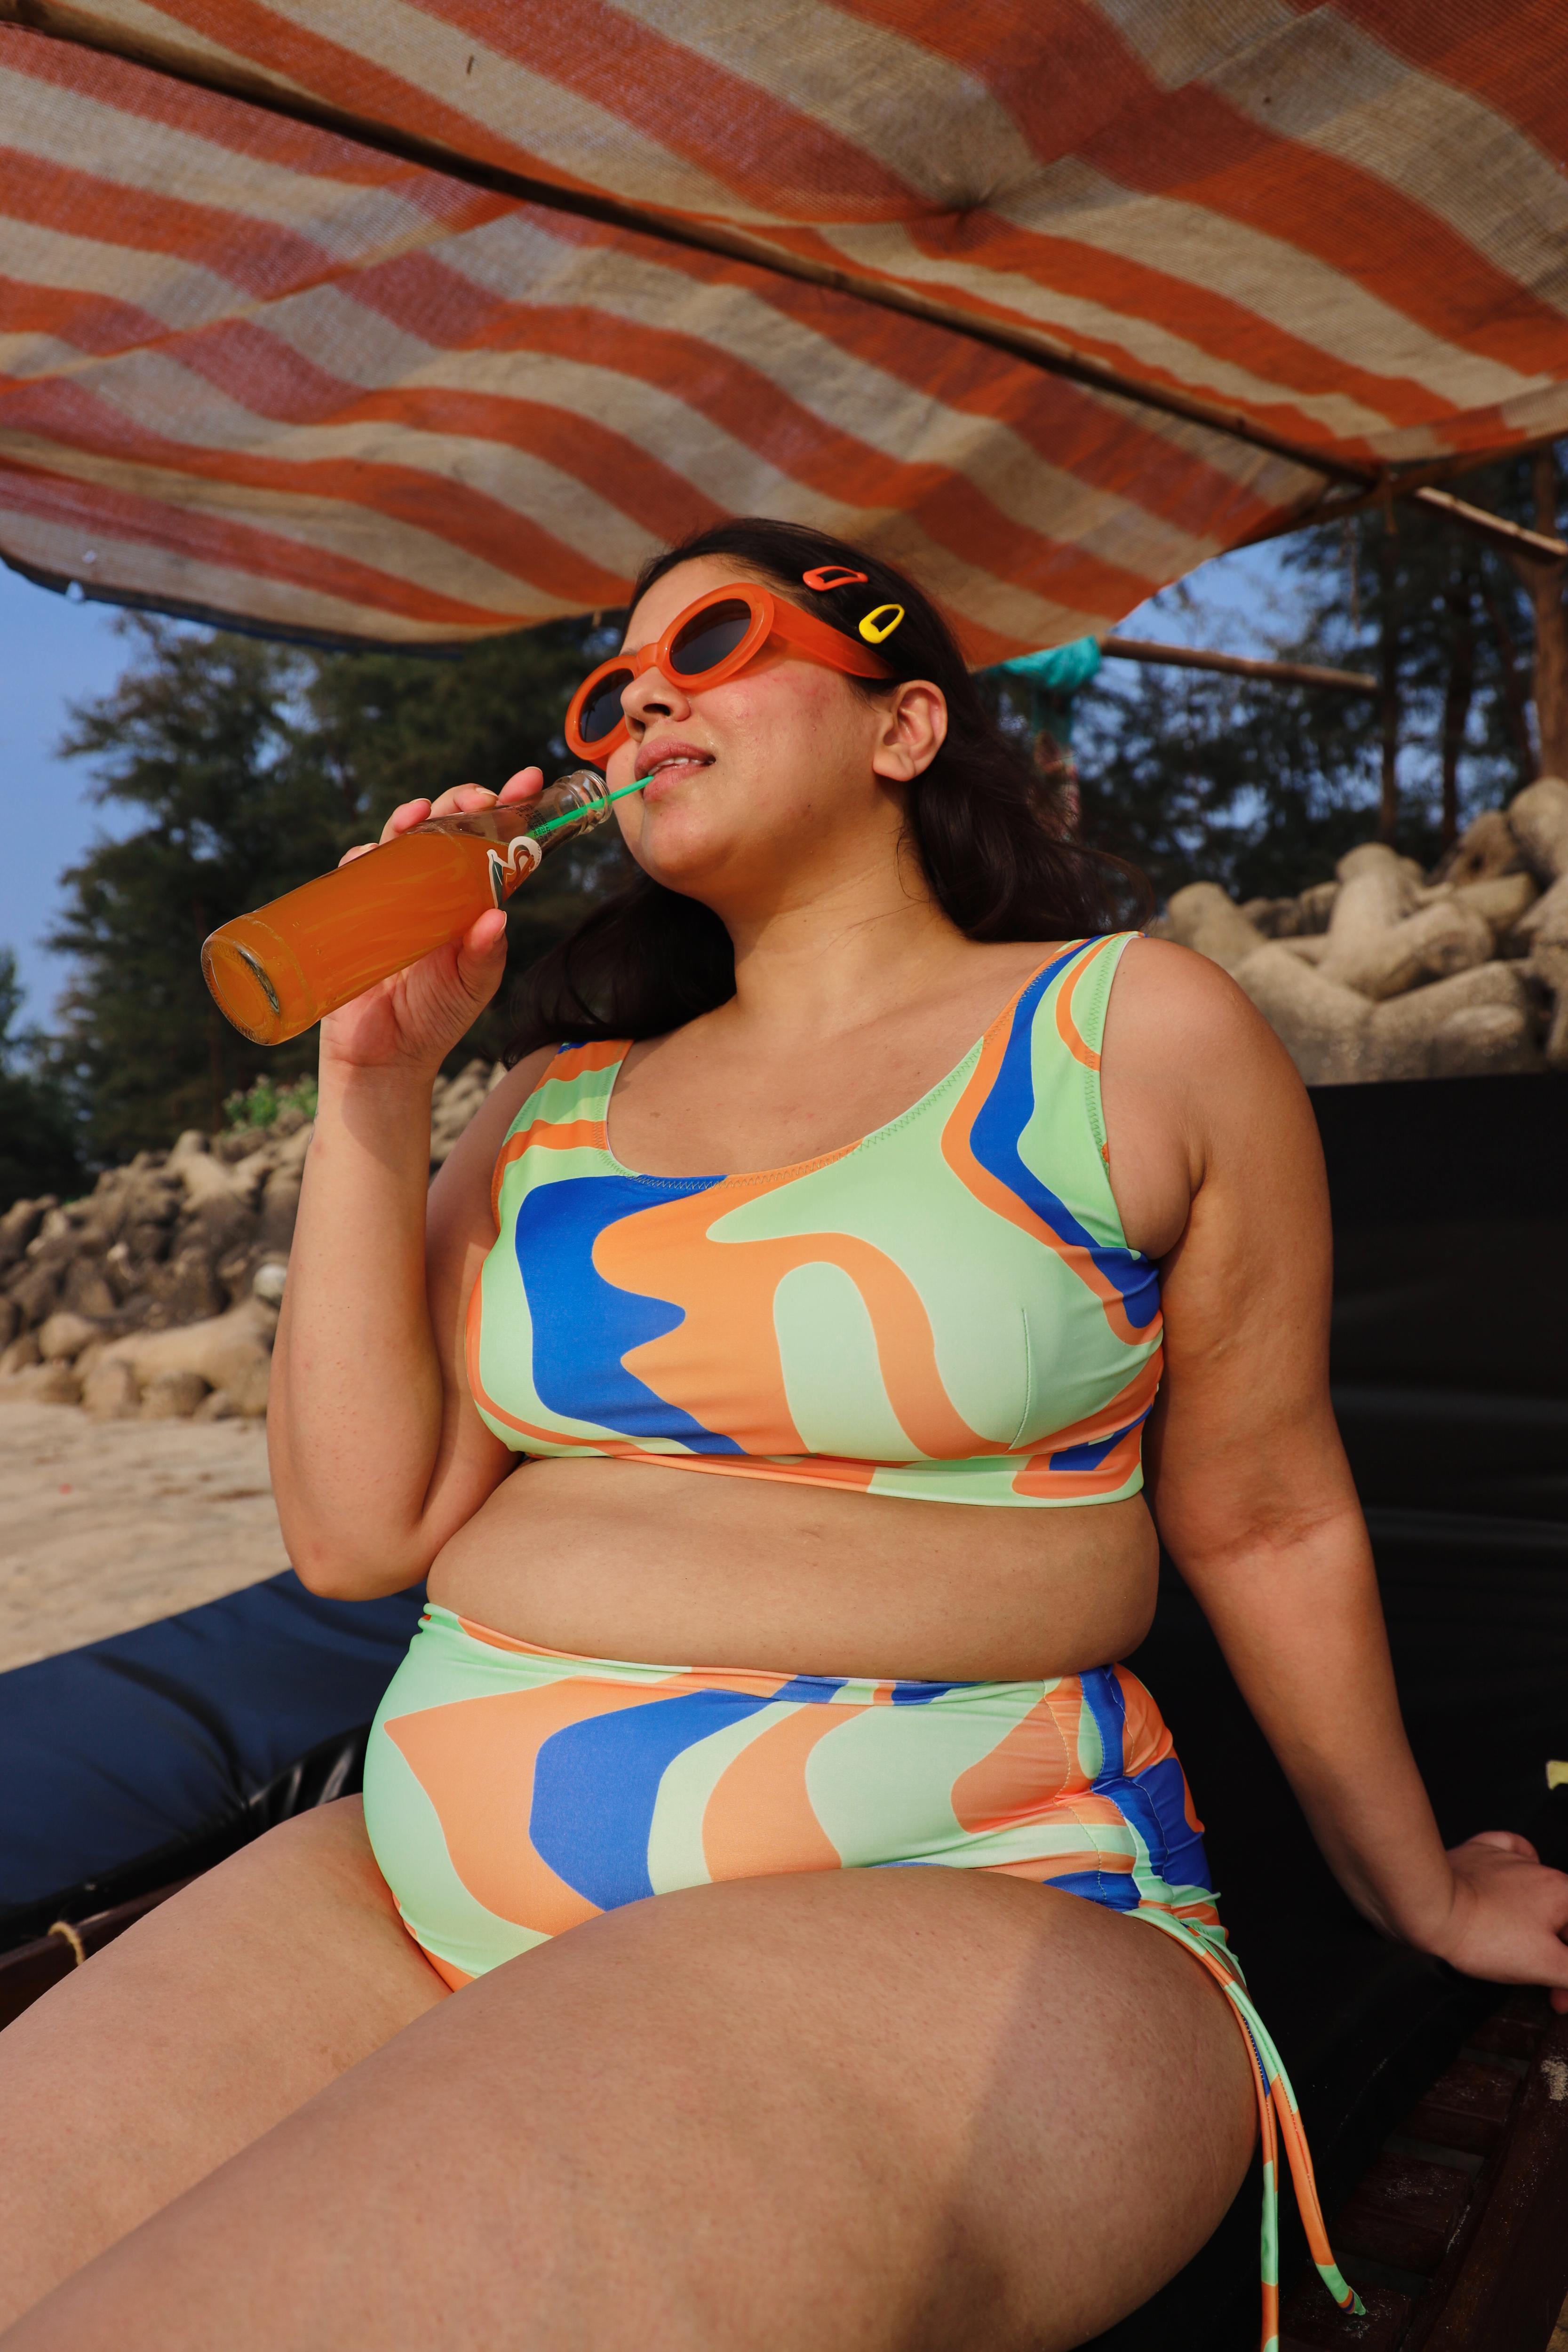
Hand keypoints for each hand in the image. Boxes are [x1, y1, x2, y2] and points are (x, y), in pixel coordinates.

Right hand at [320, 769, 542, 1074]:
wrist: (382, 1056)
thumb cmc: (435, 1018)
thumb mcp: (471, 987)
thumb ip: (484, 955)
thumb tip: (497, 917)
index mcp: (471, 900)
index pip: (495, 844)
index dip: (511, 809)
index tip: (528, 781)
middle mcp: (435, 889)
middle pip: (448, 828)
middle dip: (461, 802)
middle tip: (476, 799)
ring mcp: (394, 895)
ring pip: (402, 839)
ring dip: (412, 817)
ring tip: (423, 812)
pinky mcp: (356, 909)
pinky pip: (358, 870)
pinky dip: (365, 855)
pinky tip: (374, 851)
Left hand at [1423, 1832, 1567, 2010]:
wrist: (1431, 1907)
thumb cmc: (1484, 1934)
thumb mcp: (1546, 1964)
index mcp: (1563, 1892)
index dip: (1567, 1976)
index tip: (1558, 1996)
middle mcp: (1539, 1869)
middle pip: (1560, 1918)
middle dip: (1556, 1955)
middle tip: (1545, 1988)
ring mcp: (1505, 1858)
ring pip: (1537, 1888)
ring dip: (1538, 1920)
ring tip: (1519, 1945)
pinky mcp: (1477, 1854)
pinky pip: (1505, 1852)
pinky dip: (1515, 1864)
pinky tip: (1515, 1877)